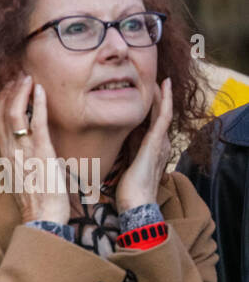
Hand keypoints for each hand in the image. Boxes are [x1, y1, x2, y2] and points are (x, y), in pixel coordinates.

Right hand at [0, 74, 70, 225]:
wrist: (43, 220)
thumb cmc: (38, 202)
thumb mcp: (24, 177)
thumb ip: (22, 160)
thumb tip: (28, 148)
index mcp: (5, 156)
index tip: (8, 87)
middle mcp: (9, 152)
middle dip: (7, 92)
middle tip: (17, 76)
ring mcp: (23, 152)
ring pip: (13, 115)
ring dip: (20, 93)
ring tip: (28, 78)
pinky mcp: (41, 154)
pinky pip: (36, 123)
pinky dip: (38, 104)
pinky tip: (41, 90)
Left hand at [116, 77, 172, 213]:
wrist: (136, 203)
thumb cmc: (129, 189)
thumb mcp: (126, 163)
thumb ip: (127, 150)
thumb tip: (116, 138)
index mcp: (151, 148)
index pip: (151, 122)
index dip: (150, 107)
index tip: (143, 93)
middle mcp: (160, 143)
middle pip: (159, 115)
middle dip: (157, 98)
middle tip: (154, 79)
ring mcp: (160, 142)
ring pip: (163, 112)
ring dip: (162, 95)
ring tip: (160, 78)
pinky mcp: (157, 143)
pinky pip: (163, 116)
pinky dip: (164, 100)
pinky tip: (162, 87)